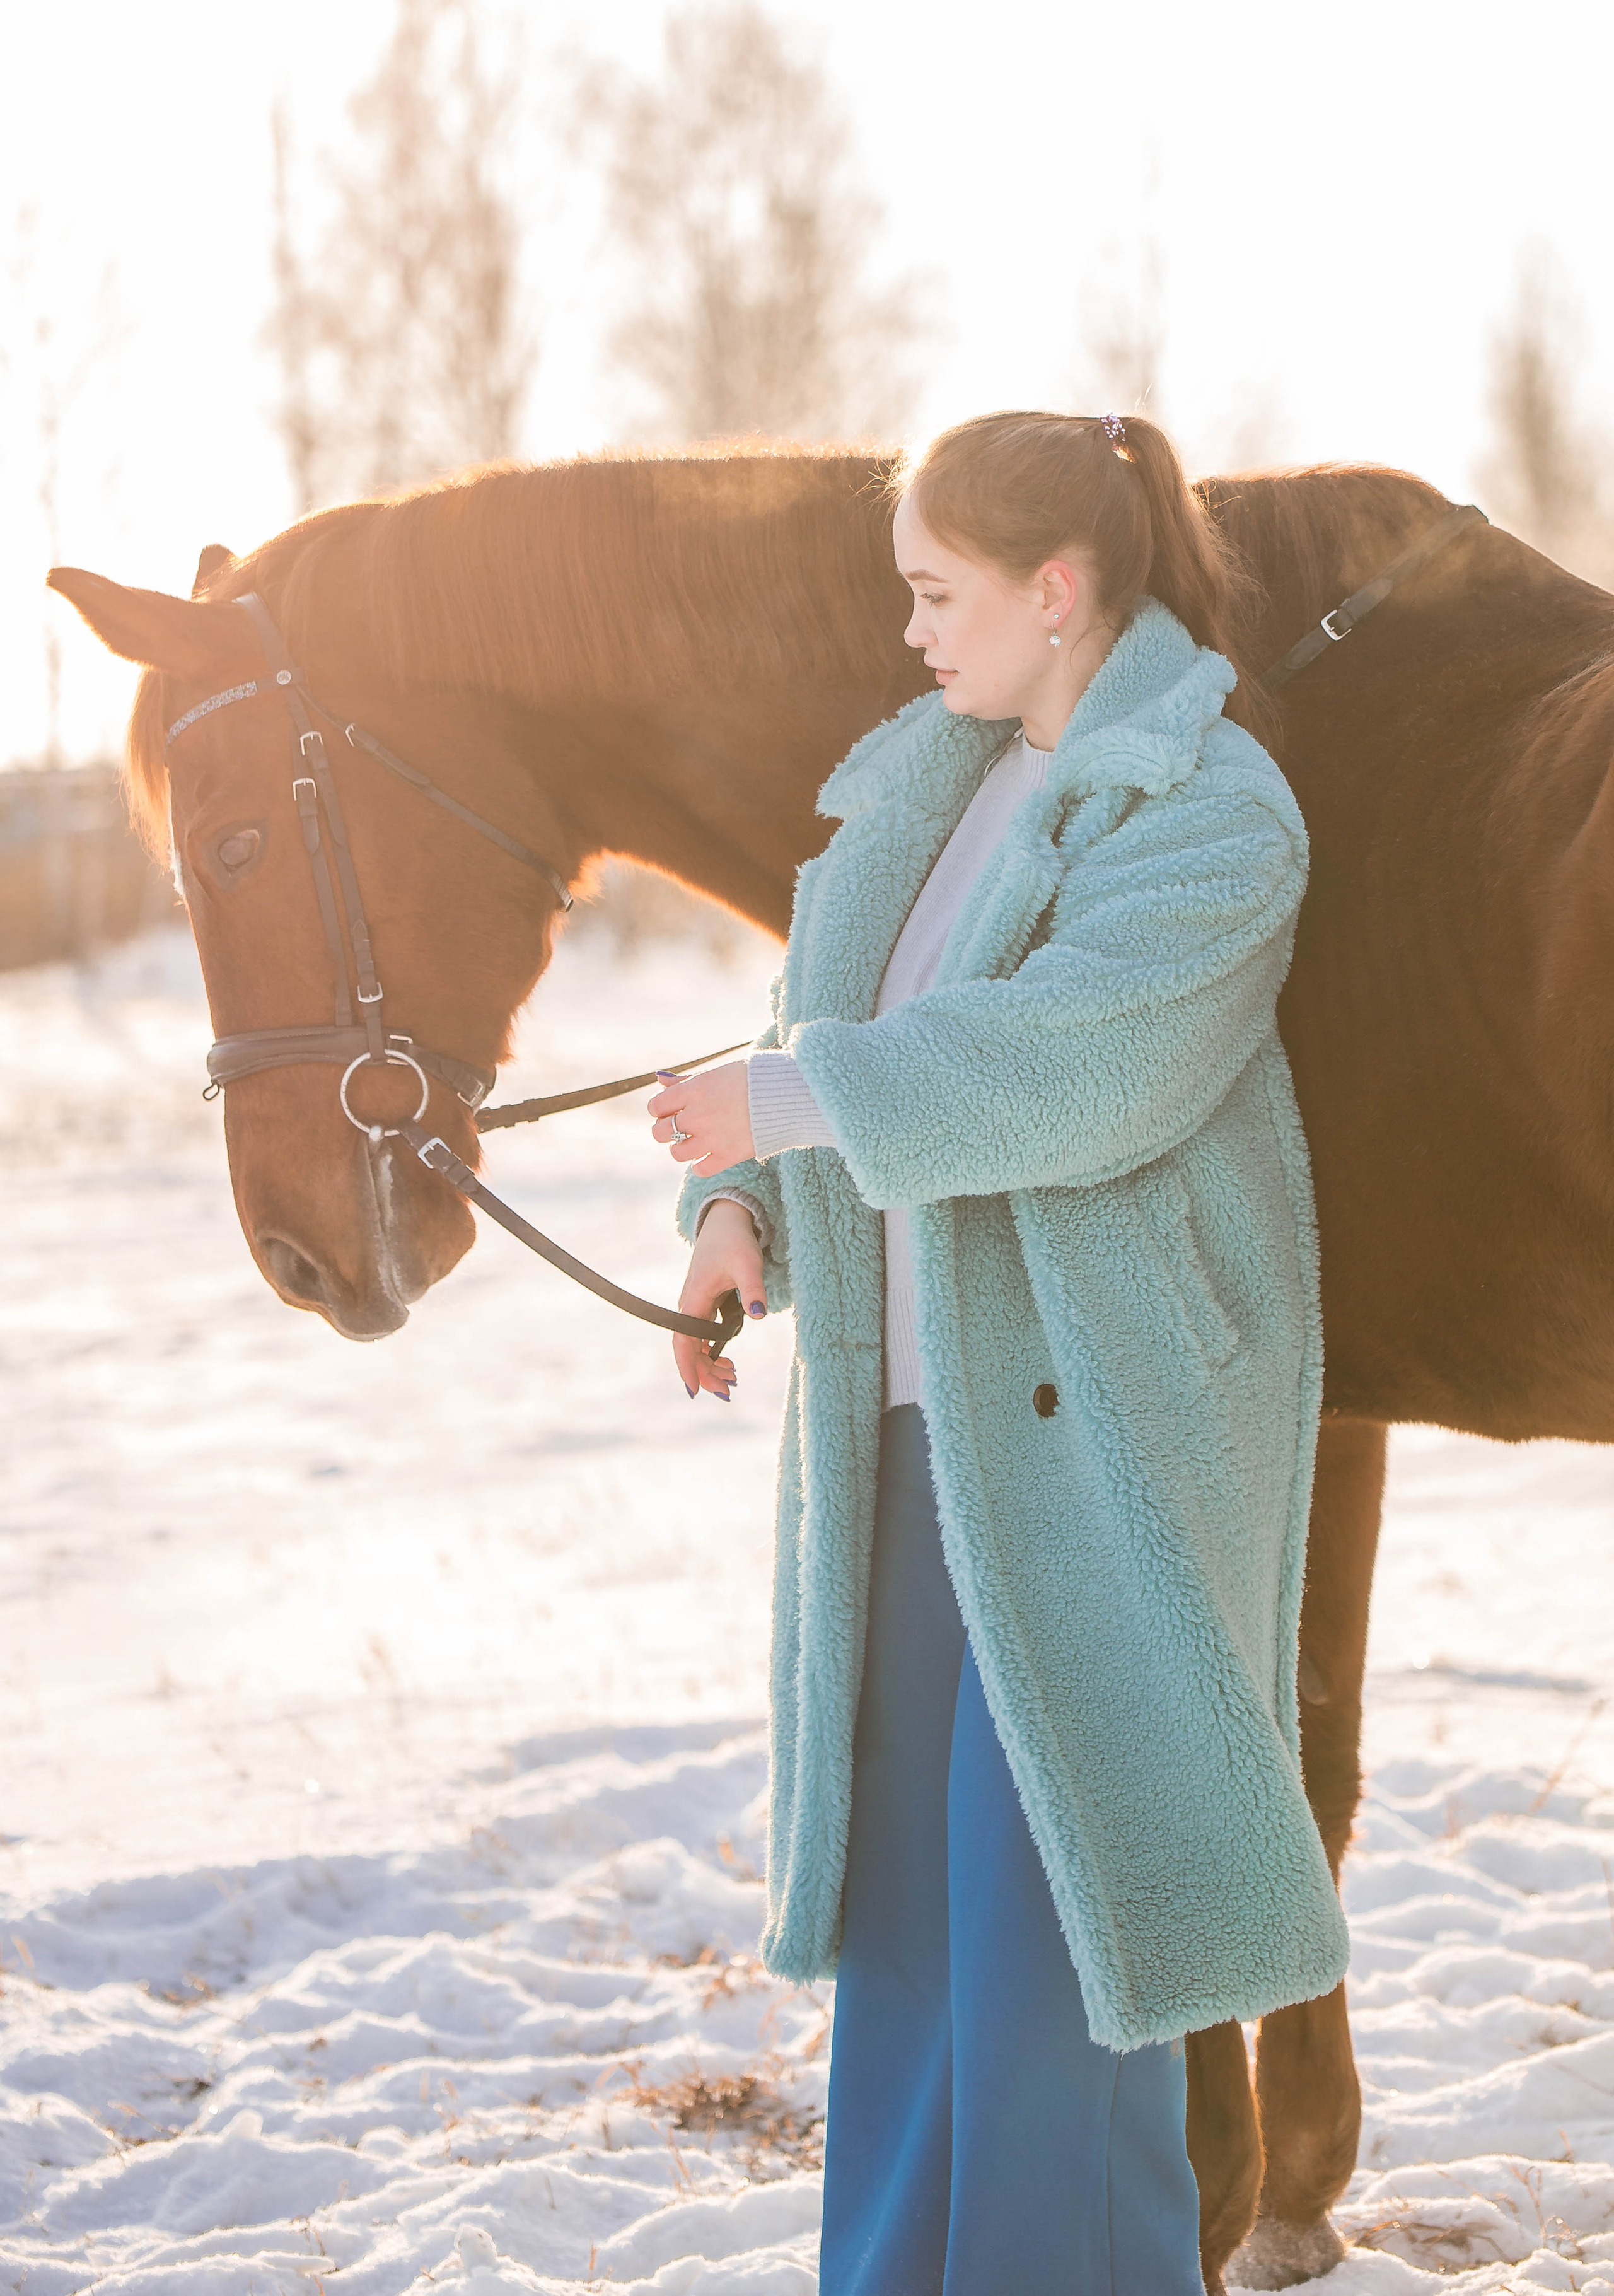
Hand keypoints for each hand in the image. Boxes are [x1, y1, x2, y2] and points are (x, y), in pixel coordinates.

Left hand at [647, 1061, 753, 1175]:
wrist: (787, 1095)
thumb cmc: (752, 1079)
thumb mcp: (717, 1072)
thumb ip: (686, 1080)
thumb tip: (660, 1080)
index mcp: (695, 1090)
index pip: (656, 1106)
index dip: (660, 1108)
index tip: (670, 1109)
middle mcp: (698, 1115)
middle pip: (660, 1131)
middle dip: (665, 1129)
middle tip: (680, 1126)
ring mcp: (712, 1138)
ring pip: (676, 1153)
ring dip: (682, 1147)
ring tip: (695, 1141)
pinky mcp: (728, 1156)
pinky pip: (699, 1169)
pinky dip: (701, 1164)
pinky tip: (710, 1154)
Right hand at [673, 1199, 764, 1399]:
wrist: (726, 1221)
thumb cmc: (735, 1241)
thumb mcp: (748, 1264)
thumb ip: (754, 1289)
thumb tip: (758, 1313)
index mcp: (694, 1299)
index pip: (684, 1341)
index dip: (688, 1366)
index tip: (695, 1390)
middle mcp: (689, 1306)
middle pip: (689, 1349)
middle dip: (705, 1372)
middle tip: (729, 1391)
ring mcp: (695, 1306)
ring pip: (695, 1345)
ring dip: (709, 1365)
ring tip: (733, 1379)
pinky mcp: (704, 1305)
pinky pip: (701, 1336)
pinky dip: (712, 1353)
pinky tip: (728, 1362)